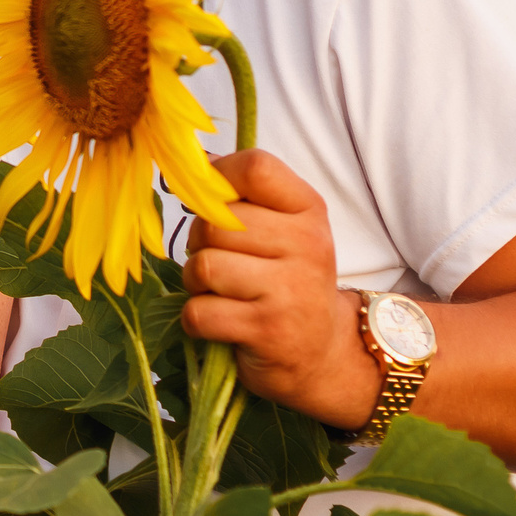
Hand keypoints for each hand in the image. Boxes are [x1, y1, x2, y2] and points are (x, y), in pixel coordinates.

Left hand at [178, 149, 380, 431]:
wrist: (320, 353)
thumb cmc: (286, 281)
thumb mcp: (283, 229)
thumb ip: (243, 195)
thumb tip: (195, 162)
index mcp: (309, 210)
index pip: (255, 168)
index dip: (217, 178)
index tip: (210, 199)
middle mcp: (308, 245)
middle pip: (215, 221)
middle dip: (201, 242)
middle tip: (222, 261)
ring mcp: (290, 290)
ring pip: (204, 265)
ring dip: (197, 282)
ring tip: (221, 292)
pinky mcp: (267, 330)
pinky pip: (199, 311)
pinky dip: (197, 319)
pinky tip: (222, 321)